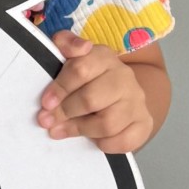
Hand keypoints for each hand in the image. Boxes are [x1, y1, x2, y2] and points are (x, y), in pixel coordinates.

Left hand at [37, 32, 154, 153]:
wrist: (121, 93)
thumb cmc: (88, 78)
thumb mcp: (73, 56)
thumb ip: (66, 44)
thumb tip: (79, 47)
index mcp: (105, 58)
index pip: (81, 69)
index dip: (60, 88)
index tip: (45, 103)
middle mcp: (124, 78)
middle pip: (92, 99)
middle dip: (65, 112)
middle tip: (47, 120)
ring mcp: (136, 102)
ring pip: (107, 123)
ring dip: (79, 129)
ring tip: (60, 131)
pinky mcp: (143, 124)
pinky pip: (125, 141)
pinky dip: (105, 144)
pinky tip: (92, 139)